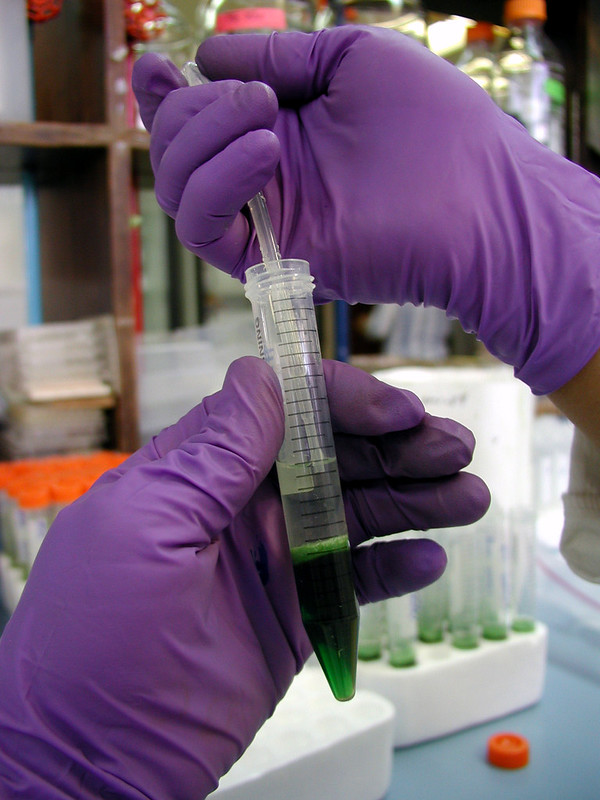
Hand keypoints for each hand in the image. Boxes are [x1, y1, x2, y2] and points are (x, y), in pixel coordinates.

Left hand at [0, 357, 487, 798]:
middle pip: (330, 458)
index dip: (342, 401)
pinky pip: (353, 578)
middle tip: (456, 450)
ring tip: (468, 498)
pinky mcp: (293, 615)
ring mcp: (269, 561)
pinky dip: (394, 567)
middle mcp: (238, 507)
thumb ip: (210, 457)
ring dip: (412, 501)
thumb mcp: (147, 534)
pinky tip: (429, 559)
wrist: (92, 768)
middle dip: (395, 448)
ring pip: (353, 513)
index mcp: (197, 473)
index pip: (280, 409)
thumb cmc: (99, 645)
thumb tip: (260, 375)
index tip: (398, 413)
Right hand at [132, 27, 599, 395]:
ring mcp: (266, 219)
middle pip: (176, 151)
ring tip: (265, 119)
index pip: (199, 120)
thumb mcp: (351, 57)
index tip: (155, 67)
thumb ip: (278, 55)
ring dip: (201, 142)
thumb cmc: (434, 124)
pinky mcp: (272, 260)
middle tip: (256, 97)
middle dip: (192, 111)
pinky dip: (216, 184)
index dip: (165, 95)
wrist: (479, 199)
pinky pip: (203, 230)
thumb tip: (207, 57)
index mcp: (278, 129)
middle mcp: (264, 177)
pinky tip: (267, 151)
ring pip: (178, 190)